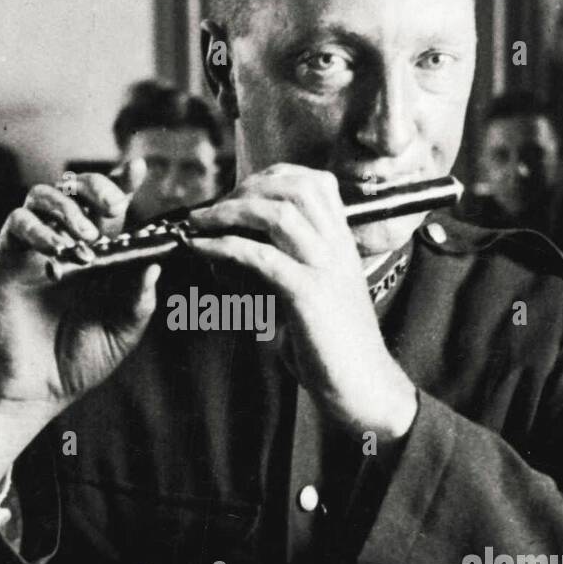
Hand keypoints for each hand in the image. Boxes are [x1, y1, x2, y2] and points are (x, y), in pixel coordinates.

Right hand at [0, 164, 159, 486]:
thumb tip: (154, 264)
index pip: (109, 206)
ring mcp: (35, 248)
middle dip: (96, 186)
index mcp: (100, 253)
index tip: (138, 169)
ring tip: (87, 240)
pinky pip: (17, 222)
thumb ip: (139, 300)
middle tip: (112, 207)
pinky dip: (38, 227)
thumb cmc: (80, 361)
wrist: (37, 390)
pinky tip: (57, 250)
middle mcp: (67, 243)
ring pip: (43, 196)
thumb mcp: (123, 332)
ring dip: (69, 208)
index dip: (122, 181)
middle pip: (76, 188)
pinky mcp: (8, 258)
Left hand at [187, 164, 417, 440]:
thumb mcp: (309, 295)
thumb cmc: (331, 346)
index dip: (271, 177)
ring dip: (229, 211)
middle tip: (211, 210)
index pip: (314, 182)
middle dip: (245, 189)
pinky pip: (260, 256)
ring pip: (277, 214)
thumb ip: (279, 269)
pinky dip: (223, 247)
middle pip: (294, 187)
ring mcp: (325, 268)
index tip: (238, 192)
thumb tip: (229, 255)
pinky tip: (201, 249)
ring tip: (198, 222)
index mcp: (342, 242)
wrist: (364, 386)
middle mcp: (338, 246)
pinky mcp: (308, 294)